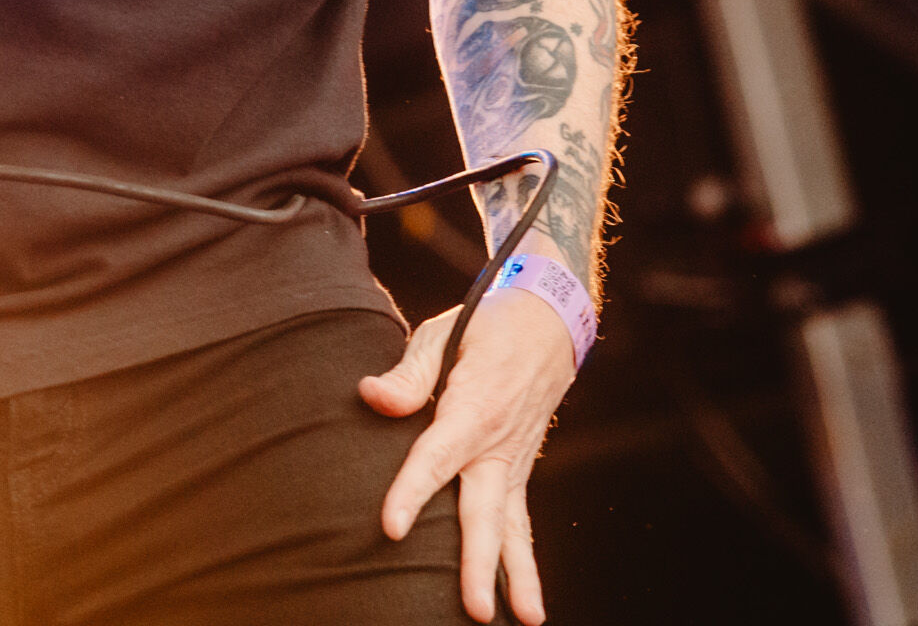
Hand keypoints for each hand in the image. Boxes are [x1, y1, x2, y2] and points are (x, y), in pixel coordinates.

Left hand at [362, 289, 576, 623]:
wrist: (547, 321)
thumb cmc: (485, 324)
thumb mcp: (444, 331)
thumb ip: (409, 374)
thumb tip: (370, 396)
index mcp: (474, 406)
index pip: (436, 457)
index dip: (412, 492)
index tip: (390, 528)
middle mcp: (497, 444)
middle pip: (483, 511)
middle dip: (477, 562)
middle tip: (472, 608)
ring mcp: (513, 462)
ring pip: (513, 527)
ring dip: (517, 576)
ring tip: (524, 620)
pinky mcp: (518, 472)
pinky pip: (520, 523)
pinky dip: (523, 563)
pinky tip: (524, 603)